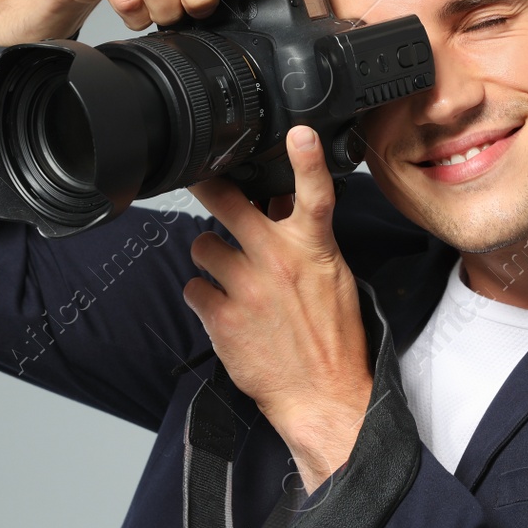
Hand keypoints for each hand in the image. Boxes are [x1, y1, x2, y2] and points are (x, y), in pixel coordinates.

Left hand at [182, 126, 372, 493]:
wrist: (323, 395)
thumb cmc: (332, 338)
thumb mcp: (333, 279)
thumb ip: (305, 241)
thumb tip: (280, 207)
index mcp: (314, 249)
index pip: (313, 194)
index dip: (305, 159)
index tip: (297, 132)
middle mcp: (278, 262)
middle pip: (228, 204)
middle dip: (210, 187)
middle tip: (202, 179)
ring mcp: (247, 288)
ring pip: (202, 247)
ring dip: (211, 259)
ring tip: (230, 279)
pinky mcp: (222, 317)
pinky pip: (194, 289)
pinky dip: (205, 298)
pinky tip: (224, 311)